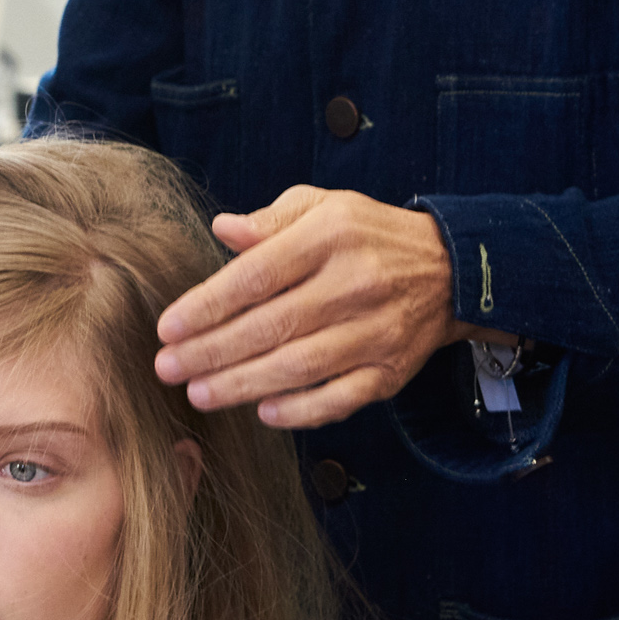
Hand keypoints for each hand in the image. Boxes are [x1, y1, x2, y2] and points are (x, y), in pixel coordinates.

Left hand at [154, 186, 477, 428]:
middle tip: (167, 367)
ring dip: (243, 385)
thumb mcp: (323, 207)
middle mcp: (355, 284)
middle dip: (212, 352)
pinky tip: (262, 412)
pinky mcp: (391, 372)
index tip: (168, 326)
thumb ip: (271, 221)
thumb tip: (222, 228)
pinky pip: (340, 399)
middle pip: (272, 326)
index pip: (258, 275)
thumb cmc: (368, 235)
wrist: (451, 270)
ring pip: (301, 367)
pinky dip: (301, 410)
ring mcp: (377, 332)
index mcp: (330, 236)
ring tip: (199, 393)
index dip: (208, 304)